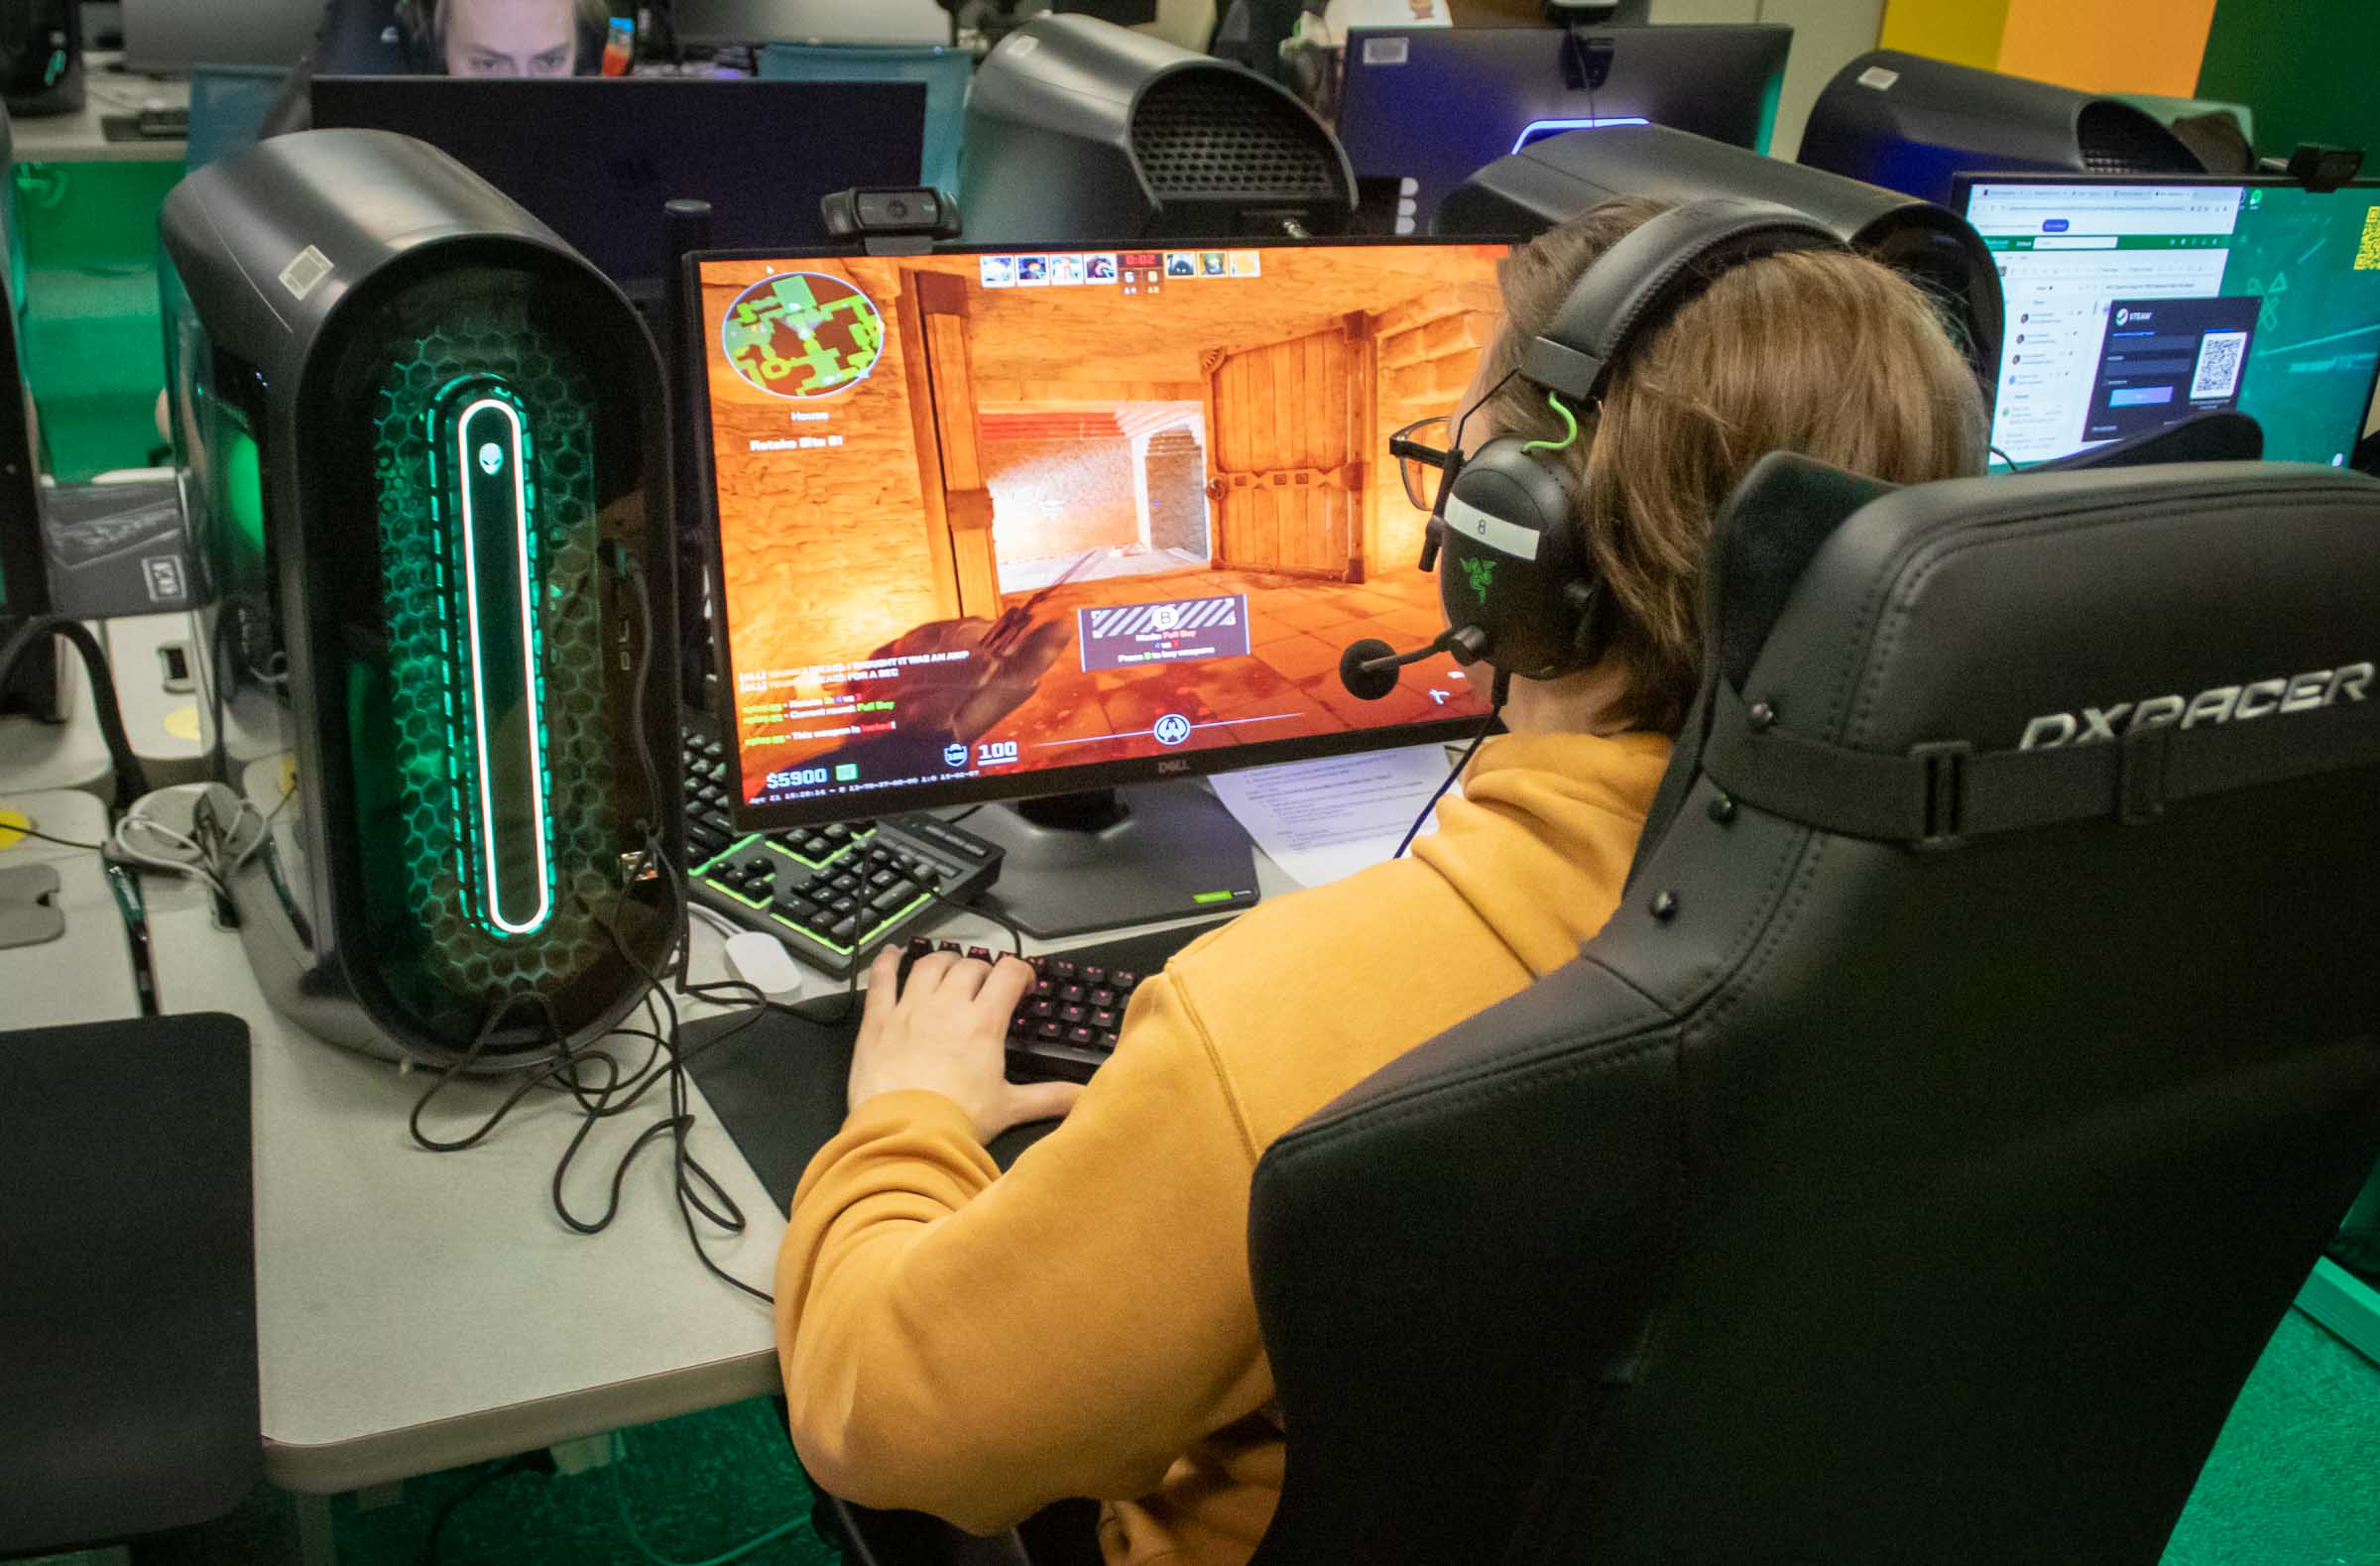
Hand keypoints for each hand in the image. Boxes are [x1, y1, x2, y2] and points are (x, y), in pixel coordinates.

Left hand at [849, 947, 1085, 1142]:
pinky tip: (893, 954)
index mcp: (983, 1023)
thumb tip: (1082, 1096)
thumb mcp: (1008, 1108)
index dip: (1020, 972)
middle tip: (986, 983)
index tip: (1022, 983)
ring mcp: (911, 1009)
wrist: (904, 1135)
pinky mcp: (879, 1021)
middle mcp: (947, 1006)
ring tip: (949, 964)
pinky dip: (888, 962)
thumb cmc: (954, 1123)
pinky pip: (883, 979)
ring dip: (944, 960)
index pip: (1008, 974)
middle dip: (983, 970)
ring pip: (930, 964)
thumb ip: (1049, 1097)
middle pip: (970, 966)